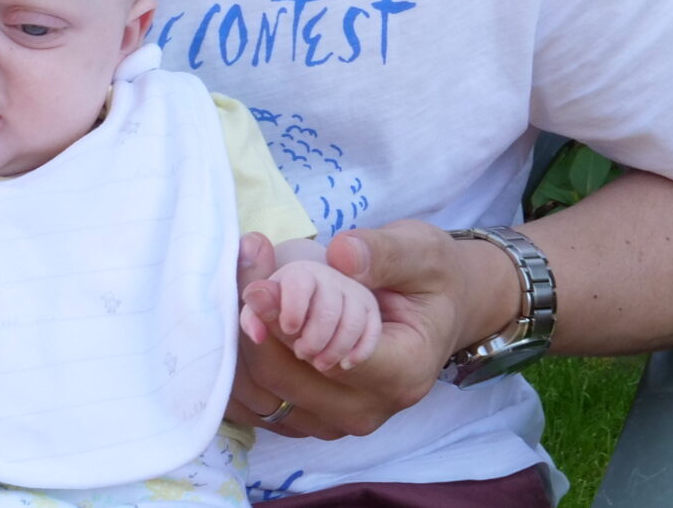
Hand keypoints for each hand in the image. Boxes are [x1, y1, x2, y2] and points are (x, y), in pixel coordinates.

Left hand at [228, 222, 512, 439]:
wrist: (437, 312)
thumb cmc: (431, 280)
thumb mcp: (422, 251)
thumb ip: (384, 253)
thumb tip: (340, 254)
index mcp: (403, 372)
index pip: (330, 358)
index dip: (285, 325)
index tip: (256, 287)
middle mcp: (367, 409)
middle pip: (287, 381)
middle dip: (253, 328)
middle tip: (239, 272)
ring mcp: (336, 422)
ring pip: (264, 397)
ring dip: (239, 347)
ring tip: (235, 288)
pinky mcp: (310, 421)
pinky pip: (258, 406)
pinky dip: (240, 366)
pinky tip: (237, 321)